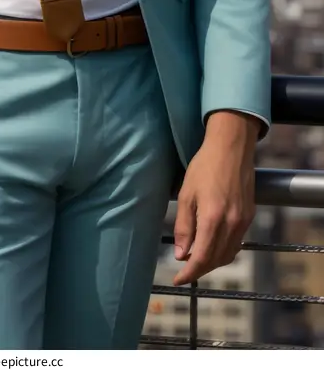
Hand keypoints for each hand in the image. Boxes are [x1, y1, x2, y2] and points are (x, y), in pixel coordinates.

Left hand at [173, 112, 258, 286]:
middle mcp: (231, 224)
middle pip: (217, 260)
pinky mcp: (249, 216)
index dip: (189, 273)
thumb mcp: (186, 194)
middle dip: (200, 270)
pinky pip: (237, 242)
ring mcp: (243, 221)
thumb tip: (181, 254)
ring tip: (196, 259)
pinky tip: (213, 245)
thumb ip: (184, 226)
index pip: (202, 258)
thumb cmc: (204, 166)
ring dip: (213, 262)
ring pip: (229, 254)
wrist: (231, 148)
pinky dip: (224, 250)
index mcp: (213, 219)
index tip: (178, 279)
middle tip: (184, 270)